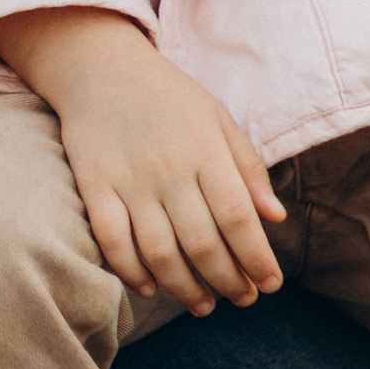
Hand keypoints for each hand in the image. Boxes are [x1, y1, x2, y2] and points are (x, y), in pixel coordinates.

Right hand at [0, 6, 284, 313]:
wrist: (98, 64)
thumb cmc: (167, 95)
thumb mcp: (217, 119)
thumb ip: (247, 168)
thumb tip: (275, 218)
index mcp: (206, 150)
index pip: (239, 218)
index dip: (257, 258)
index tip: (269, 284)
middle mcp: (170, 168)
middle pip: (203, 243)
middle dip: (228, 281)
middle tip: (240, 299)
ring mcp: (129, 179)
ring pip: (159, 251)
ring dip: (185, 287)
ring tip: (203, 304)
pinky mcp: (94, 184)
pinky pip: (111, 239)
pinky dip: (130, 270)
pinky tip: (148, 287)